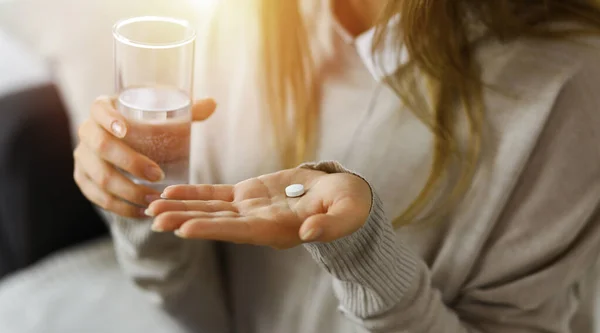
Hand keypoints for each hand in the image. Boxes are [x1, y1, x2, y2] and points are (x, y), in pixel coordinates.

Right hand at [73, 96, 215, 216]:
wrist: (124, 142)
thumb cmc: (147, 124)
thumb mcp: (163, 114)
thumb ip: (188, 110)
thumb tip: (213, 104)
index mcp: (103, 109)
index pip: (98, 109)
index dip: (108, 119)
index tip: (126, 130)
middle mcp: (87, 131)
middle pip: (100, 147)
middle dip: (129, 163)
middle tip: (158, 175)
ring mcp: (82, 157)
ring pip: (99, 177)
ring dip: (126, 191)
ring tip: (154, 199)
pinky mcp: (83, 179)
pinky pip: (96, 196)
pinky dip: (118, 206)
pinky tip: (140, 211)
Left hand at [146, 168, 371, 247]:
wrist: (342, 195)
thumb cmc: (348, 206)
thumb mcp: (346, 215)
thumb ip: (330, 225)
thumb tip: (311, 232)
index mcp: (278, 230)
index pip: (239, 231)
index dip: (211, 228)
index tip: (183, 228)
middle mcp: (257, 223)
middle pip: (215, 222)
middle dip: (184, 219)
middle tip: (153, 218)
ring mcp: (250, 209)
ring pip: (209, 208)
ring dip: (181, 207)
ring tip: (150, 206)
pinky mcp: (248, 194)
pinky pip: (216, 193)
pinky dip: (194, 192)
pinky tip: (171, 191)